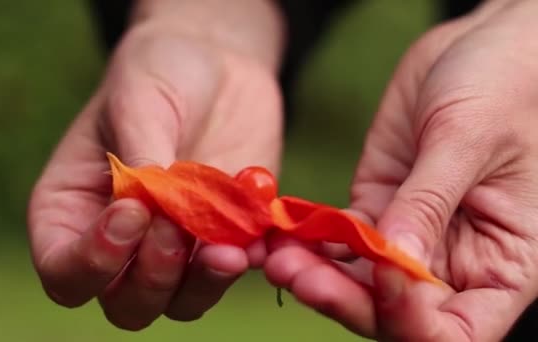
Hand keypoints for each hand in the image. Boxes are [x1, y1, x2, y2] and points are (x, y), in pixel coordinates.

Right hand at [27, 8, 283, 329]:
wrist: (216, 66)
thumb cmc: (159, 72)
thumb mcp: (139, 97)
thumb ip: (142, 155)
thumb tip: (156, 211)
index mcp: (74, 208)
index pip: (65, 269)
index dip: (92, 261)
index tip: (132, 213)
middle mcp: (122, 240)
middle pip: (124, 303)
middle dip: (151, 277)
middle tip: (175, 226)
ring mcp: (175, 244)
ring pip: (179, 302)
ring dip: (201, 285)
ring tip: (227, 250)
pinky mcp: (223, 236)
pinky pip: (230, 273)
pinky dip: (244, 265)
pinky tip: (256, 240)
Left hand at [265, 1, 537, 339]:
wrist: (478, 49)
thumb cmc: (506, 85)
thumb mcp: (471, 139)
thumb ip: (431, 201)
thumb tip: (393, 260)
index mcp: (502, 264)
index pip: (457, 331)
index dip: (415, 319)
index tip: (384, 275)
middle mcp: (454, 262)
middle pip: (395, 312)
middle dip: (345, 299)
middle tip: (298, 276)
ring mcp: (410, 236)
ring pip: (358, 280)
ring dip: (315, 274)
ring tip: (277, 257)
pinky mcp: (376, 207)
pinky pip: (340, 238)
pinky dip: (310, 240)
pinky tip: (283, 232)